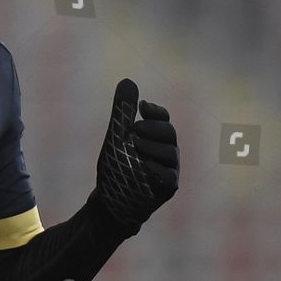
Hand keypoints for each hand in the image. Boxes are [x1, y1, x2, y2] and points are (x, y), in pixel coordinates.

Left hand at [92, 78, 177, 230]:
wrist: (110, 200)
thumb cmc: (117, 167)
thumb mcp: (117, 136)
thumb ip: (122, 111)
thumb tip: (128, 80)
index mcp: (156, 137)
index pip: (164, 118)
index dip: (156, 111)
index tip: (141, 107)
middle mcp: (166, 151)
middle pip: (169, 132)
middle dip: (153, 127)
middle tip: (133, 129)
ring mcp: (169, 170)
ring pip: (170, 153)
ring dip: (152, 147)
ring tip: (135, 146)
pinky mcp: (167, 189)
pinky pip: (170, 176)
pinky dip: (158, 169)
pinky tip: (144, 165)